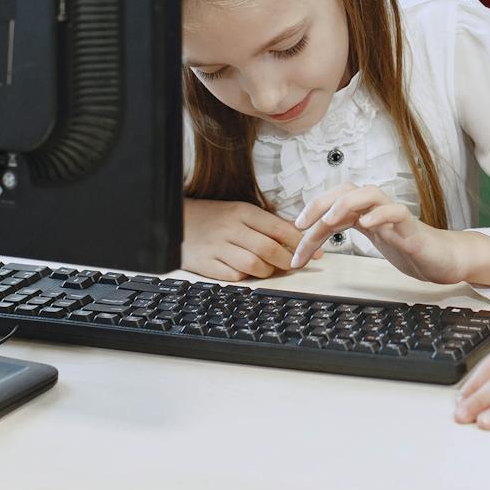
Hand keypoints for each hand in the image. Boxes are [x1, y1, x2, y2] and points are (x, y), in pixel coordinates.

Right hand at [181, 198, 301, 280]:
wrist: (175, 220)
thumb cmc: (213, 217)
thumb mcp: (239, 212)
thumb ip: (266, 224)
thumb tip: (298, 236)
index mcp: (242, 211)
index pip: (278, 228)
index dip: (299, 243)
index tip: (314, 253)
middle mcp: (230, 228)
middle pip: (268, 249)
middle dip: (287, 261)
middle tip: (296, 266)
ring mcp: (217, 247)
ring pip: (253, 265)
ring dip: (268, 271)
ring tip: (270, 269)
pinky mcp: (205, 264)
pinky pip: (233, 276)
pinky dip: (245, 277)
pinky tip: (247, 273)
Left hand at [290, 184, 489, 287]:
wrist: (444, 259)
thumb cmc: (408, 248)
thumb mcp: (372, 241)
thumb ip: (349, 232)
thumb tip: (314, 236)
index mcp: (365, 213)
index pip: (332, 206)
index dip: (311, 217)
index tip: (295, 236)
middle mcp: (377, 209)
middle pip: (345, 191)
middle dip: (319, 204)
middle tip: (301, 226)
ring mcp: (394, 215)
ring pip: (369, 194)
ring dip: (345, 203)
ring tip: (329, 220)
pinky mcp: (412, 228)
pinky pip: (396, 212)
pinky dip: (380, 215)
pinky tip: (367, 225)